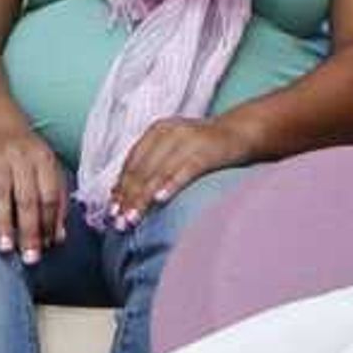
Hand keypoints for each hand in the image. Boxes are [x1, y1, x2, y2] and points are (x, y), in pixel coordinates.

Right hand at [0, 121, 68, 258]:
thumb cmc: (23, 153)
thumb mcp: (45, 168)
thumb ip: (55, 200)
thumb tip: (58, 238)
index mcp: (44, 160)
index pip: (49, 196)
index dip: (49, 224)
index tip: (46, 248)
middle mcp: (22, 157)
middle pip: (28, 198)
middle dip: (30, 230)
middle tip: (29, 258)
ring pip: (2, 193)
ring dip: (4, 222)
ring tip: (5, 248)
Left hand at [107, 114, 252, 225]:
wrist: (241, 131)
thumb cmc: (203, 147)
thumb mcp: (173, 149)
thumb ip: (150, 166)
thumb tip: (121, 194)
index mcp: (156, 132)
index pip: (132, 163)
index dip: (120, 188)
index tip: (111, 211)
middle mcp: (169, 133)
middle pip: (142, 170)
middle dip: (128, 198)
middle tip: (119, 222)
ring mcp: (188, 140)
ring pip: (158, 173)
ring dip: (143, 198)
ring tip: (133, 218)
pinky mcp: (206, 150)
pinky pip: (185, 170)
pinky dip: (170, 185)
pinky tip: (160, 199)